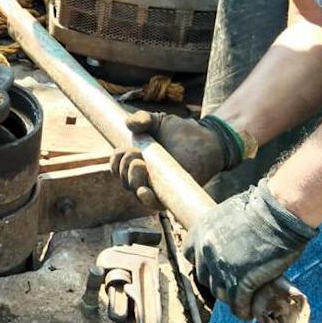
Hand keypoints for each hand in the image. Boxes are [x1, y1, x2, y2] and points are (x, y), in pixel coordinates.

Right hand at [110, 111, 232, 207]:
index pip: (117, 167)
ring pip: (136, 191)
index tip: (123, 151)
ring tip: (141, 166)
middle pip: (124, 181)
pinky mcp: (171, 195)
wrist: (206, 139)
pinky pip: (154, 204)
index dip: (115, 162)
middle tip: (137, 156)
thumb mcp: (157, 121)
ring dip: (132, 181)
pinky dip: (146, 199)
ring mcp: (157, 186)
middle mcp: (145, 175)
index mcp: (137, 160)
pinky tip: (144, 190)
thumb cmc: (181, 131)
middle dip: (124, 169)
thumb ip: (142, 118)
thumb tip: (129, 124)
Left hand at [184, 178, 317, 319]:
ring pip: (220, 293)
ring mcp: (222, 267)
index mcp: (199, 232)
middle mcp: (205, 251)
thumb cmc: (260, 208)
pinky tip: (250, 312)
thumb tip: (224, 244)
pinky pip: (238, 304)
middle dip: (218, 282)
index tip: (215, 267)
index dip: (204, 263)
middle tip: (234, 284)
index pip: (190, 256)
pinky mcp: (241, 281)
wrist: (277, 212)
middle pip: (205, 277)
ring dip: (231, 298)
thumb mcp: (228, 215)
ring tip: (244, 300)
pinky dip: (244, 310)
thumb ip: (220, 232)